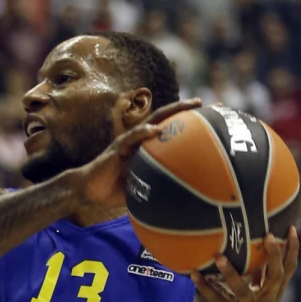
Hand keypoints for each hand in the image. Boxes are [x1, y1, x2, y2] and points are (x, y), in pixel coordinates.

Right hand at [75, 98, 201, 206]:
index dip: (187, 122)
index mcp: (147, 147)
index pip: (169, 129)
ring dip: (170, 111)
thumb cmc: (115, 189)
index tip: (209, 116)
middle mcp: (140, 139)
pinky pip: (130, 138)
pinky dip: (143, 133)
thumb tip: (186, 199)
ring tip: (188, 106)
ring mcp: (128, 141)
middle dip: (184, 108)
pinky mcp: (116, 148)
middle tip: (203, 102)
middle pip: (164, 117)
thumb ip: (160, 186)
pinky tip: (155, 130)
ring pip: (152, 121)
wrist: (90, 190)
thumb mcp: (143, 188)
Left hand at [191, 228, 298, 301]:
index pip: (289, 268)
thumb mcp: (257, 291)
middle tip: (267, 236)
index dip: (292, 249)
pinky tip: (194, 275)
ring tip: (218, 256)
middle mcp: (267, 301)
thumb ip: (259, 272)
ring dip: (230, 273)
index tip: (291, 229)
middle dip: (273, 256)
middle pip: (275, 277)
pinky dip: (205, 288)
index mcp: (274, 291)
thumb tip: (256, 244)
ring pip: (242, 291)